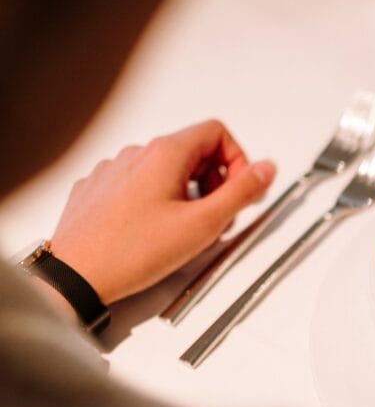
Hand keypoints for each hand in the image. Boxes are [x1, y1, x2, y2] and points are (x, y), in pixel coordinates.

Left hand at [49, 120, 275, 303]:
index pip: (217, 133)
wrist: (76, 274)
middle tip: (214, 217)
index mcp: (165, 154)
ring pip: (165, 170)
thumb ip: (242, 193)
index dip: (237, 161)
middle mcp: (137, 154)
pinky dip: (154, 202)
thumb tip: (266, 170)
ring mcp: (114, 170)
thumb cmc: (132, 252)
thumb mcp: (204, 224)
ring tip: (182, 229)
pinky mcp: (98, 189)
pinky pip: (137, 185)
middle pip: (193, 152)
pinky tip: (152, 231)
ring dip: (185, 194)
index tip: (238, 191)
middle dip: (213, 182)